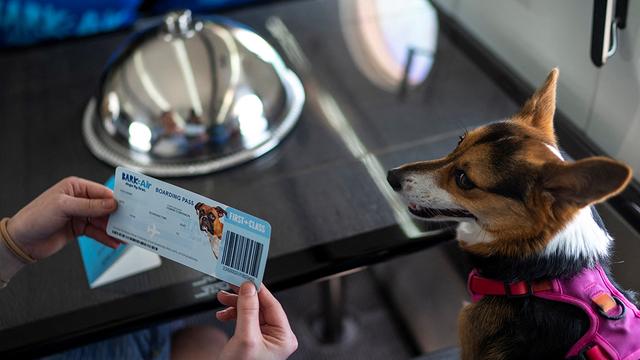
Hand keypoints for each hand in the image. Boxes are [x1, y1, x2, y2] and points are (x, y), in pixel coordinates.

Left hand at [6, 177, 120, 259]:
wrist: (21, 241)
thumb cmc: (35, 217)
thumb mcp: (63, 207)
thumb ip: (89, 206)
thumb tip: (111, 204)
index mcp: (75, 187)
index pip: (102, 192)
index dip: (116, 200)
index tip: (130, 208)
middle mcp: (79, 199)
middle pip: (105, 207)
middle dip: (117, 216)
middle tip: (130, 224)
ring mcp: (79, 215)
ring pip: (102, 221)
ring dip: (113, 229)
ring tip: (124, 236)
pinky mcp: (79, 228)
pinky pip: (96, 232)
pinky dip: (105, 237)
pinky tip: (113, 242)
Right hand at [216, 282, 297, 359]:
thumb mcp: (245, 337)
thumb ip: (247, 310)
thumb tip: (249, 287)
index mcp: (284, 336)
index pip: (272, 304)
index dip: (258, 289)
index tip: (245, 277)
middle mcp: (277, 337)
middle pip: (260, 306)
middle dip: (242, 297)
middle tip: (230, 286)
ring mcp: (265, 339)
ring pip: (251, 311)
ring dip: (235, 304)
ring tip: (222, 299)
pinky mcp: (253, 340)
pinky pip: (245, 320)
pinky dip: (233, 314)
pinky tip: (223, 314)